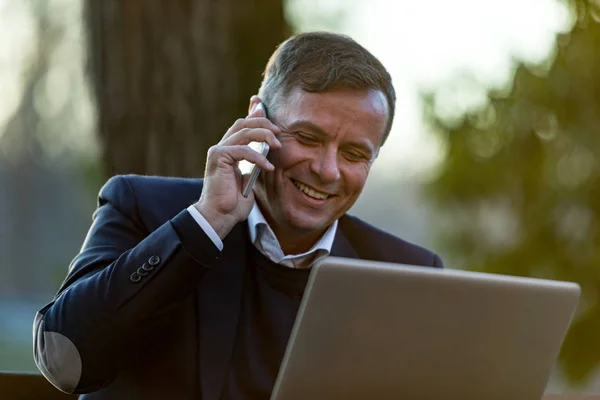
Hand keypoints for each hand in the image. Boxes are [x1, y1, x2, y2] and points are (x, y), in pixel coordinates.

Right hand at [194, 105, 280, 238]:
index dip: (252, 112)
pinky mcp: (218, 157)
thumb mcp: (250, 178)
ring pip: (244, 132)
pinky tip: (268, 167)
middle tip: (279, 131)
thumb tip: (266, 150)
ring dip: (264, 135)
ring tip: (277, 146)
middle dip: (263, 122)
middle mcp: (222, 147)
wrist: (220, 216)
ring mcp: (218, 150)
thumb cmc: (234, 202)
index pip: (242, 125)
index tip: (263, 106)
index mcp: (229, 150)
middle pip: (244, 123)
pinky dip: (258, 157)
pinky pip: (242, 150)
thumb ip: (255, 163)